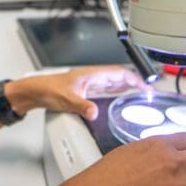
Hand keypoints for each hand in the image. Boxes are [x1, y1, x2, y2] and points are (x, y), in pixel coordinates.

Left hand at [6, 66, 146, 121]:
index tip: (146, 86)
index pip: (119, 73)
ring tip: (140, 95)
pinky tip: (120, 99)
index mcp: (92, 75)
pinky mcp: (86, 91)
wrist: (36, 92)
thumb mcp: (67, 99)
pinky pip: (107, 90)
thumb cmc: (49, 89)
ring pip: (114, 83)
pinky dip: (117, 92)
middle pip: (119, 77)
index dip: (134, 78)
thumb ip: (82, 106)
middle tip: (149, 92)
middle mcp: (93, 77)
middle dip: (135, 83)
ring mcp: (90, 84)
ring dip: (127, 87)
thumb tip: (94, 113)